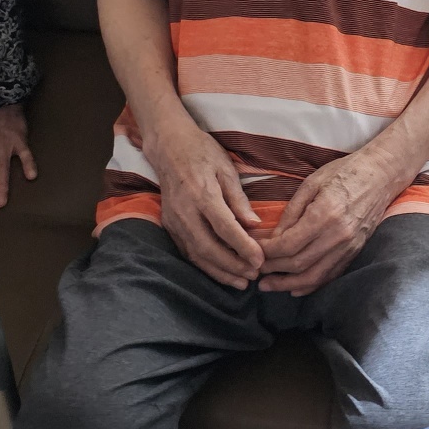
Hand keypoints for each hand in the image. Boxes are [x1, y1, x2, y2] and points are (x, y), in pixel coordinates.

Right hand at [153, 118, 265, 288]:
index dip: (243, 247)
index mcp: (202, 194)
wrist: (169, 146)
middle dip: (231, 265)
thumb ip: (239, 199)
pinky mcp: (168, 225)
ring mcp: (173, 220)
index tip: (260, 260)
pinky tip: (220, 272)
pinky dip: (204, 266)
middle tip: (253, 275)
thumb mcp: (226, 168)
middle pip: (208, 247)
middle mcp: (184, 211)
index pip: (224, 227)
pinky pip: (186, 251)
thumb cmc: (202, 152)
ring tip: (240, 282)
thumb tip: (255, 225)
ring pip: (195, 254)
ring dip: (218, 271)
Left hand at [259, 147, 407, 296]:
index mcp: (325, 214)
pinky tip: (295, 288)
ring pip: (314, 276)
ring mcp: (349, 247)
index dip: (267, 252)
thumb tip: (273, 237)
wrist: (381, 175)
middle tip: (255, 271)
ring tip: (269, 286)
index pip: (288, 244)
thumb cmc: (345, 172)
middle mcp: (338, 235)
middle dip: (273, 270)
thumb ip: (291, 212)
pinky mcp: (356, 252)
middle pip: (298, 263)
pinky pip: (330, 275)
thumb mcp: (312, 183)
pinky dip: (311, 285)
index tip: (253, 252)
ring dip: (288, 284)